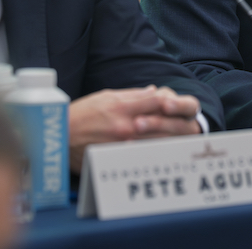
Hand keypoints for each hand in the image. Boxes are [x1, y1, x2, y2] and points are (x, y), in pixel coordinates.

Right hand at [68, 86, 201, 170]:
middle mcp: (125, 125)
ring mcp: (123, 145)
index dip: (173, 102)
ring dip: (174, 141)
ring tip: (188, 141)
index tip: (180, 105)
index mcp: (123, 106)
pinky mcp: (117, 159)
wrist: (58, 138)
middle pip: (163, 123)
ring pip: (157, 142)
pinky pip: (143, 157)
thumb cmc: (80, 114)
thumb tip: (154, 91)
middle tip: (194, 127)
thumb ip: (132, 95)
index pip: (157, 101)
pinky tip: (167, 154)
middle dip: (181, 124)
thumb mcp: (105, 96)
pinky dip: (157, 154)